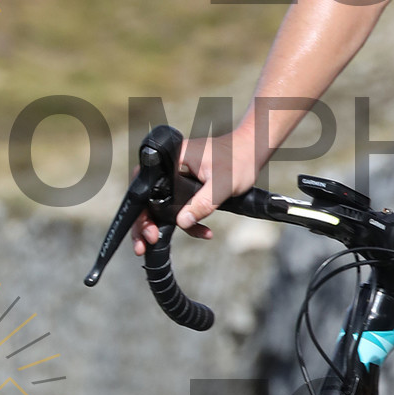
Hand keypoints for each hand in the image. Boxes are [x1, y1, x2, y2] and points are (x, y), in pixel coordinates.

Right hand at [132, 123, 259, 253]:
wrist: (252, 151)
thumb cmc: (239, 160)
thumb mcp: (222, 185)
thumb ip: (203, 203)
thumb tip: (182, 221)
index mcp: (171, 158)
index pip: (145, 186)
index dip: (141, 211)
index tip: (148, 232)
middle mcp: (169, 165)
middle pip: (147, 197)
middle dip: (147, 223)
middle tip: (148, 243)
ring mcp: (175, 175)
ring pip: (161, 204)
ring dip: (164, 224)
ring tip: (164, 241)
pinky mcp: (185, 183)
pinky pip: (178, 204)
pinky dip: (187, 220)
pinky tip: (204, 231)